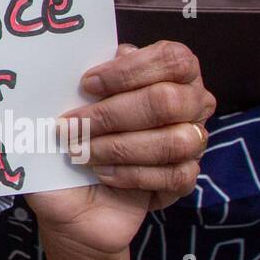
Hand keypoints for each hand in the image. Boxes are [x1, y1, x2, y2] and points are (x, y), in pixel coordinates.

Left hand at [27, 41, 214, 254]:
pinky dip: (130, 175)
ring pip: (174, 141)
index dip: (130, 70)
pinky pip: (173, 175)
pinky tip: (103, 174)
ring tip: (82, 153)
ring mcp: (191, 141)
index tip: (87, 84)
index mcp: (168, 72)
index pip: (172, 59)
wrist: (70, 200)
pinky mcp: (185, 179)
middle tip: (74, 125)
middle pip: (169, 100)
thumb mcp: (68, 104)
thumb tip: (90, 60)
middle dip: (113, 114)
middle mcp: (188, 103)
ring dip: (118, 147)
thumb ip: (86, 79)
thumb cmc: (72, 138)